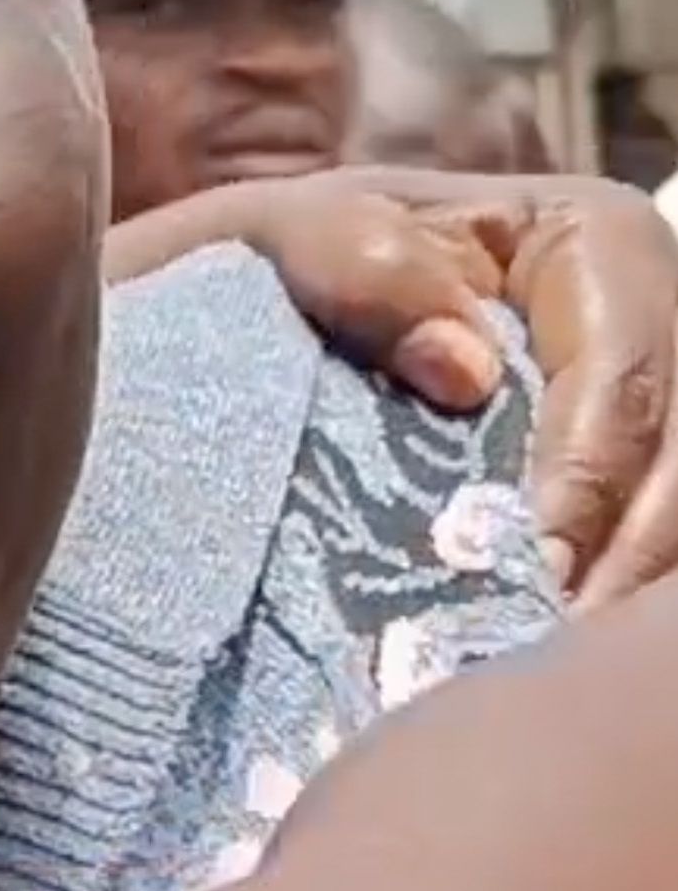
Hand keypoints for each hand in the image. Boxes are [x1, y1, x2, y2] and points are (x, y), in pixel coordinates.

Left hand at [114, 170, 677, 604]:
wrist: (255, 304)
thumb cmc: (285, 264)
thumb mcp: (294, 238)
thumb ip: (362, 270)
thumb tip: (465, 372)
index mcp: (595, 238)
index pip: (623, 372)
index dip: (586, 477)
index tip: (533, 569)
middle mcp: (655, 316)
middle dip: (621, 552)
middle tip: (539, 639)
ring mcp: (653, 399)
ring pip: (674, 511)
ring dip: (622, 585)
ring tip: (539, 652)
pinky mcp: (624, 469)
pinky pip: (642, 536)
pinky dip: (605, 590)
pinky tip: (545, 646)